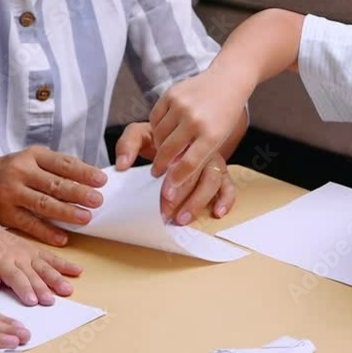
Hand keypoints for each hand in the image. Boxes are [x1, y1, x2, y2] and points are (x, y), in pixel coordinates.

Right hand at [0, 147, 106, 246]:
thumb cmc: (11, 171)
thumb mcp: (30, 160)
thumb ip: (56, 168)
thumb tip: (89, 180)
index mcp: (32, 156)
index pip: (62, 163)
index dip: (83, 172)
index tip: (101, 181)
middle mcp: (21, 172)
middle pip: (54, 184)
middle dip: (78, 193)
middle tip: (98, 200)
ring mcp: (11, 193)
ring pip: (43, 204)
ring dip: (66, 213)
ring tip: (86, 218)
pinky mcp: (5, 213)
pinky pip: (29, 224)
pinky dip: (47, 232)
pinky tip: (63, 238)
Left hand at [0, 219, 83, 305]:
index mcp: (0, 261)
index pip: (14, 277)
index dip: (24, 289)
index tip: (32, 301)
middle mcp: (17, 257)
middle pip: (32, 275)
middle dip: (42, 288)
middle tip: (51, 301)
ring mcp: (28, 253)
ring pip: (45, 267)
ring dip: (57, 278)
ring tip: (68, 289)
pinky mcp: (34, 251)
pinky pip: (51, 258)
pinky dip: (64, 264)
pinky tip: (77, 271)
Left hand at [116, 123, 235, 224]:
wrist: (176, 136)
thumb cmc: (157, 139)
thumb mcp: (140, 134)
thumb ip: (128, 144)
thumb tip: (122, 165)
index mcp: (181, 141)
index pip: (181, 158)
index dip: (173, 178)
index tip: (163, 193)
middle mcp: (199, 151)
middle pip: (198, 172)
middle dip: (183, 195)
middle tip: (168, 212)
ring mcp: (212, 162)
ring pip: (213, 180)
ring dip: (199, 201)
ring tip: (183, 218)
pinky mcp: (221, 175)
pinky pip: (229, 186)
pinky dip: (226, 200)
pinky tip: (217, 213)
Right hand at [149, 70, 247, 187]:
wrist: (227, 81)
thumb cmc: (224, 115)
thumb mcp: (219, 139)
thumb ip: (199, 155)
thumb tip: (174, 174)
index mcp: (212, 134)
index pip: (189, 164)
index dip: (176, 179)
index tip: (168, 188)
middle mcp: (196, 119)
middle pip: (169, 151)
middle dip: (160, 166)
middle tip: (156, 172)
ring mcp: (182, 105)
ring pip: (158, 135)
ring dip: (158, 146)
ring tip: (161, 151)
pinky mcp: (171, 94)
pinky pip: (154, 118)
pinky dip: (156, 128)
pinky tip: (162, 132)